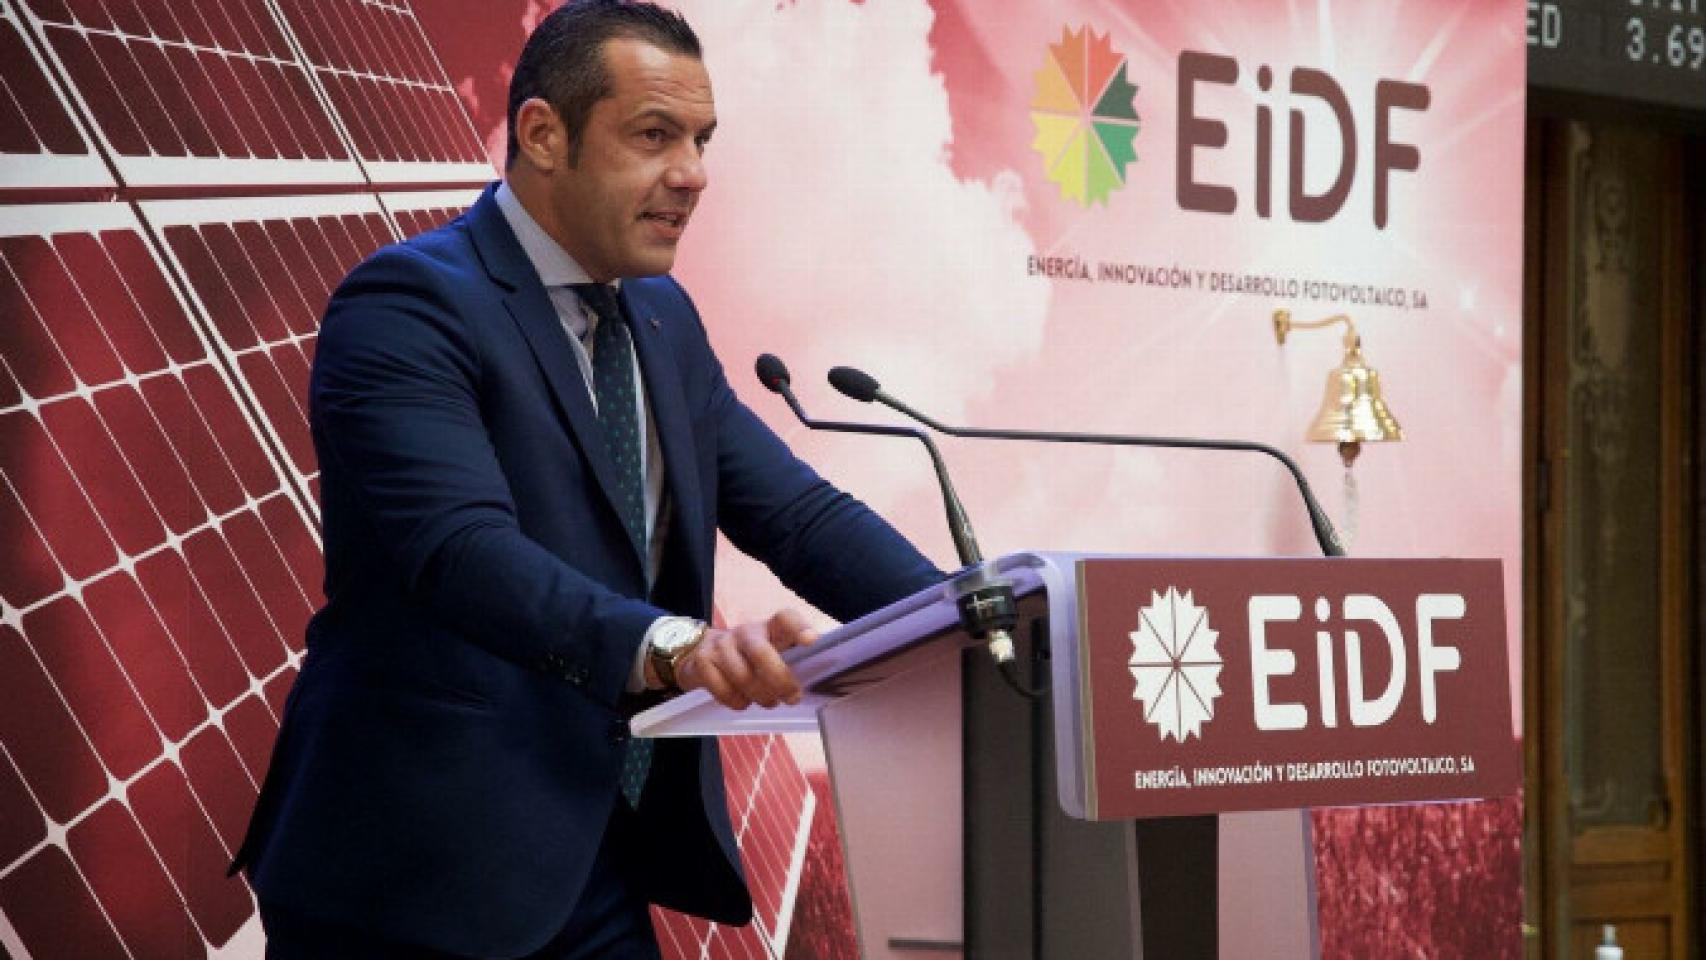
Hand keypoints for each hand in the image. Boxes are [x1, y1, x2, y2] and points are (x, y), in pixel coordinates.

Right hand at [675, 609, 816, 709]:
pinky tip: (743, 701)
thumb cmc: (748, 657)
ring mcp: (721, 645)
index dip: (799, 627)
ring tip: (769, 701)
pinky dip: (738, 702)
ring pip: (743, 676)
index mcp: (769, 628)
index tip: (811, 641)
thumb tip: (822, 673)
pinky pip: (724, 690)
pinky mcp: (703, 662)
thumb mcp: (771, 650)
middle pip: (761, 652)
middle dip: (780, 680)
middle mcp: (745, 632)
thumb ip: (792, 657)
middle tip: (793, 698)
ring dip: (760, 696)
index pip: (785, 618)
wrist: (700, 654)